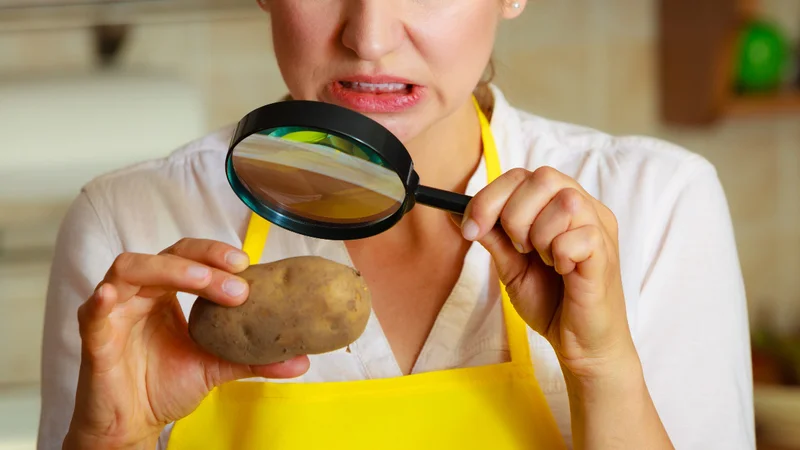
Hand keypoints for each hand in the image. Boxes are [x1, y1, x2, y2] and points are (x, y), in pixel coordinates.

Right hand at [65, 239, 308, 448]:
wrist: (133, 425)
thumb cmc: (165, 386)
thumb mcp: (216, 367)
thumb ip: (254, 359)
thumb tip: (302, 359)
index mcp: (166, 292)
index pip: (190, 256)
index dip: (215, 254)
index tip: (248, 265)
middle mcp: (140, 293)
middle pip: (167, 255)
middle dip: (204, 261)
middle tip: (238, 277)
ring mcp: (114, 310)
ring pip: (131, 269)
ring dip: (170, 271)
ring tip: (204, 283)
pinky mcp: (94, 336)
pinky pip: (92, 310)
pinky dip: (102, 298)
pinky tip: (112, 295)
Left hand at [461, 167, 635, 381]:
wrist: (581, 346)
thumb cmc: (552, 302)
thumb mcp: (511, 266)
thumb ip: (492, 237)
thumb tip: (456, 213)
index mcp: (559, 206)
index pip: (522, 175)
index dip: (490, 197)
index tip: (470, 228)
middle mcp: (584, 208)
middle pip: (544, 177)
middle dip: (514, 214)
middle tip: (519, 249)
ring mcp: (599, 228)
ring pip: (565, 201)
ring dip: (541, 235)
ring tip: (545, 261)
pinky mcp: (606, 254)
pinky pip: (579, 236)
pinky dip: (560, 255)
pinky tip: (565, 273)